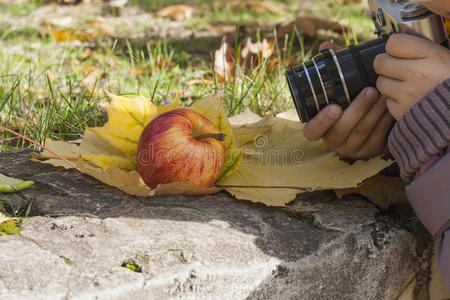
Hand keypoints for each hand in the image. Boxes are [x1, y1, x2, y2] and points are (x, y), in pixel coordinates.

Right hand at [303, 42, 393, 159]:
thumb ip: (332, 68)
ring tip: (382, 93)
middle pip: (342, 130)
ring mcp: (352, 148)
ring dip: (374, 112)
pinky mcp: (371, 151)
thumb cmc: (349, 102)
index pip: (311, 132)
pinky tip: (391, 106)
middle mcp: (333, 141)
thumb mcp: (339, 88)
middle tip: (369, 91)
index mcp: (320, 128)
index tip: (334, 107)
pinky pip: (378, 138)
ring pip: (362, 133)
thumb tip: (325, 46)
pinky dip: (385, 120)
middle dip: (357, 110)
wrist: (370, 122)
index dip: (321, 122)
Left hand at [374, 33, 449, 119]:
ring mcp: (408, 95)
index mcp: (433, 57)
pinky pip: (387, 102)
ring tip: (405, 85)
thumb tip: (400, 46)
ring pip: (381, 82)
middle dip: (386, 64)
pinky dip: (394, 101)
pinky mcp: (402, 112)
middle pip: (381, 62)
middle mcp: (418, 74)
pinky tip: (408, 100)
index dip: (395, 46)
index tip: (399, 51)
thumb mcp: (447, 59)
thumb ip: (425, 51)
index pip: (394, 43)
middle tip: (396, 68)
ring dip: (389, 83)